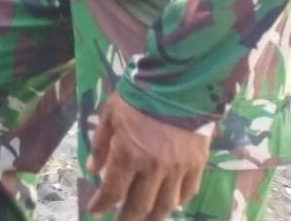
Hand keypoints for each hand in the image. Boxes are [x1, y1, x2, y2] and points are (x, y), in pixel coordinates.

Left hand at [87, 94, 209, 220]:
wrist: (177, 84)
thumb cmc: (137, 97)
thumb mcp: (109, 115)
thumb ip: (100, 145)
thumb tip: (93, 171)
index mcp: (129, 154)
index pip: (113, 190)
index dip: (102, 204)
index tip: (94, 211)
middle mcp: (154, 167)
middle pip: (140, 205)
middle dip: (127, 219)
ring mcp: (178, 168)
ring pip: (166, 205)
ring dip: (153, 217)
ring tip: (144, 219)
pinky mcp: (197, 164)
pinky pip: (188, 191)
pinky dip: (177, 202)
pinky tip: (169, 204)